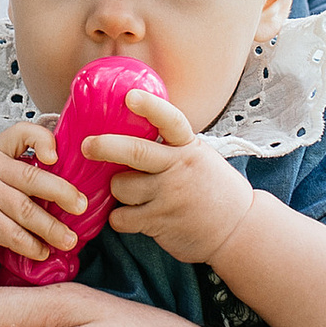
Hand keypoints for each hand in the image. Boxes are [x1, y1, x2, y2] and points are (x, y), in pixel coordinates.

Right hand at [0, 124, 85, 275]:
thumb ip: (18, 175)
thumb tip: (69, 189)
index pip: (22, 133)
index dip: (43, 140)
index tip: (58, 158)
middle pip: (33, 177)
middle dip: (63, 194)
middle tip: (82, 207)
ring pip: (27, 210)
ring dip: (53, 228)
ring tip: (68, 240)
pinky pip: (15, 234)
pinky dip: (33, 246)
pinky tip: (42, 251)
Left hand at [80, 91, 255, 267]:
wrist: (238, 230)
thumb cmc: (212, 189)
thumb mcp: (198, 158)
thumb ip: (171, 147)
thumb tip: (128, 131)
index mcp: (189, 147)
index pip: (170, 120)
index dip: (149, 106)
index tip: (130, 96)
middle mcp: (179, 168)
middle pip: (134, 152)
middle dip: (104, 146)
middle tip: (87, 145)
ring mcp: (169, 196)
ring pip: (121, 187)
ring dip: (117, 190)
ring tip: (132, 194)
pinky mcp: (159, 222)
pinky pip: (121, 218)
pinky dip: (120, 218)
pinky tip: (133, 217)